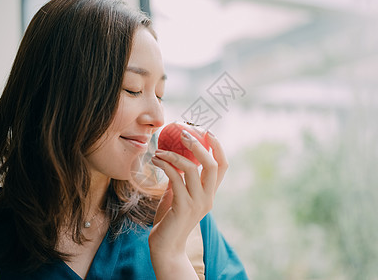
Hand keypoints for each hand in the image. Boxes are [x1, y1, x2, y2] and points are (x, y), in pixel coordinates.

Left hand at [149, 130, 227, 278]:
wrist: (166, 246)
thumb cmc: (170, 219)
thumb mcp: (178, 195)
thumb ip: (180, 179)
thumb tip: (173, 158)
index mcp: (210, 194)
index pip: (222, 166)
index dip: (218, 147)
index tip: (207, 131)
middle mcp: (208, 198)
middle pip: (212, 164)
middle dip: (200, 145)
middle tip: (184, 133)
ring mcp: (197, 203)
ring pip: (193, 169)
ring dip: (174, 155)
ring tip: (159, 150)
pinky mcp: (183, 207)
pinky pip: (175, 179)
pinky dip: (165, 165)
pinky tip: (155, 160)